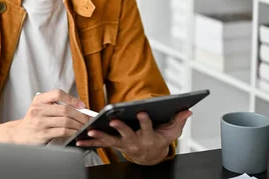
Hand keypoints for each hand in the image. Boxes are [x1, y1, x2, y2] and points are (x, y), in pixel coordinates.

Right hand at [0, 89, 90, 144]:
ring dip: (78, 124)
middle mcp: (38, 110)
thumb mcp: (40, 107)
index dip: (71, 99)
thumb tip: (79, 108)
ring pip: (66, 121)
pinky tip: (76, 132)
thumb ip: (55, 105)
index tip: (81, 105)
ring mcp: (40, 122)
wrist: (19, 134)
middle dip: (80, 115)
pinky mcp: (43, 134)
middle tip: (88, 118)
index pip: (57, 94)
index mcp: (39, 100)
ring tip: (84, 126)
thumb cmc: (34, 120)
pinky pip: (63, 132)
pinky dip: (72, 132)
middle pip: (65, 110)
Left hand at [75, 110, 191, 165]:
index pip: (147, 127)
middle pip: (127, 134)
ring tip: (91, 131)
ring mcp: (123, 145)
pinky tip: (79, 140)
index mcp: (149, 137)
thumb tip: (188, 110)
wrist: (151, 157)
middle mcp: (135, 142)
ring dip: (100, 136)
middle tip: (112, 121)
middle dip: (120, 128)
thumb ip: (178, 120)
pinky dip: (89, 143)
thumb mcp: (172, 132)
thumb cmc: (159, 141)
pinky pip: (100, 145)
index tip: (141, 112)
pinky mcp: (114, 146)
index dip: (144, 120)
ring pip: (111, 141)